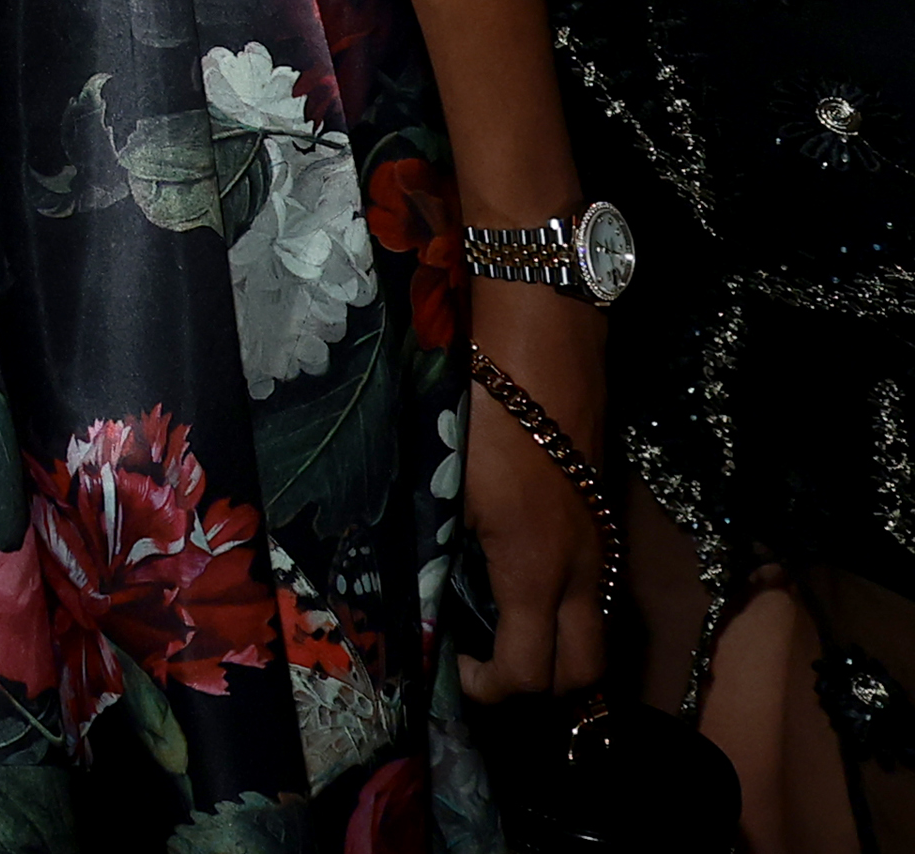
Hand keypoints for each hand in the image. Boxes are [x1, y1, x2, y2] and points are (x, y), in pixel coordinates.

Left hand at [458, 276, 611, 698]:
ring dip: (560, 646)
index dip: (492, 690)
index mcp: (535, 567)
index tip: (454, 669)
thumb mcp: (440, 479)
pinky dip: (569, 606)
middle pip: (586, 671)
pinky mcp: (603, 514)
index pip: (533, 672)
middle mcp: (583, 567)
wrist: (538, 332)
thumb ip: (438, 547)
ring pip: (598, 628)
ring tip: (500, 626)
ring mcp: (601, 540)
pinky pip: (597, 586)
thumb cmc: (475, 400)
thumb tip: (419, 597)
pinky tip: (520, 578)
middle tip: (487, 664)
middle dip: (542, 687)